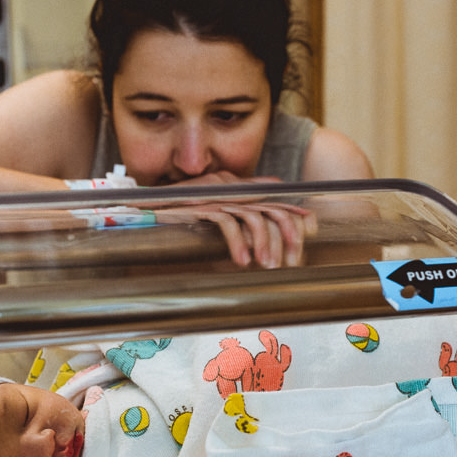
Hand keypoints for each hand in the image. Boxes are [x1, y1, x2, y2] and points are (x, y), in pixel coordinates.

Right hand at [154, 200, 316, 267]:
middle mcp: (232, 190)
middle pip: (272, 210)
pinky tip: (241, 261)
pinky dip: (237, 243)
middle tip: (289, 263)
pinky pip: (227, 222)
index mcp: (239, 192)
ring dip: (264, 244)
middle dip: (287, 237)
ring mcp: (217, 197)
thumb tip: (273, 198)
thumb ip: (244, 206)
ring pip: (254, 217)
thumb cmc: (182, 215)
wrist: (148, 210)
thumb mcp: (218, 211)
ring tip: (265, 266)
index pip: (276, 201)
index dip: (296, 217)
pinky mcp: (201, 207)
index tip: (307, 239)